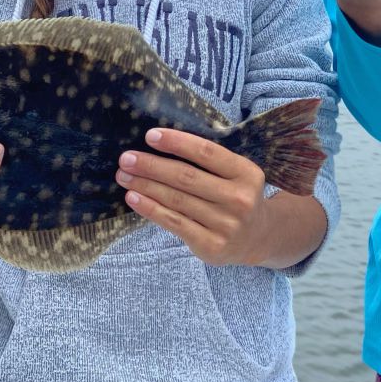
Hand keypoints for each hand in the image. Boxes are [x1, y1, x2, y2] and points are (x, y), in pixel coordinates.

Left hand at [116, 129, 271, 266]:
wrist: (256, 237)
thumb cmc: (236, 196)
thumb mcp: (236, 174)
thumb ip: (210, 162)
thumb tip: (162, 144)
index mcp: (246, 173)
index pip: (207, 152)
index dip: (177, 143)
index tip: (151, 136)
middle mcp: (239, 199)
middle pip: (187, 177)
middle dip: (152, 166)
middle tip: (126, 158)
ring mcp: (225, 224)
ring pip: (177, 200)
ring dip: (145, 185)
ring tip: (124, 176)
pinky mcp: (211, 245)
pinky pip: (174, 222)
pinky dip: (150, 209)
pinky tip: (134, 197)